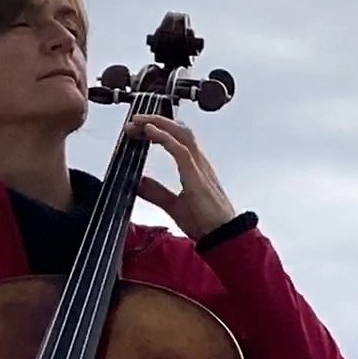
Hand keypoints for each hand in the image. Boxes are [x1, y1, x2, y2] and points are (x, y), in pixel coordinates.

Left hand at [124, 114, 239, 237]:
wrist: (224, 237)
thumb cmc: (206, 223)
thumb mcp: (173, 205)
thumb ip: (156, 192)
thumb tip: (139, 182)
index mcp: (196, 168)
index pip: (177, 138)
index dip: (158, 130)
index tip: (138, 130)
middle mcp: (200, 163)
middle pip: (179, 130)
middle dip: (155, 122)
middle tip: (133, 123)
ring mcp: (200, 168)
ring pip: (181, 134)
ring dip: (158, 124)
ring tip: (139, 122)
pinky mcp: (197, 176)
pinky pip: (180, 150)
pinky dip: (163, 137)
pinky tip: (149, 132)